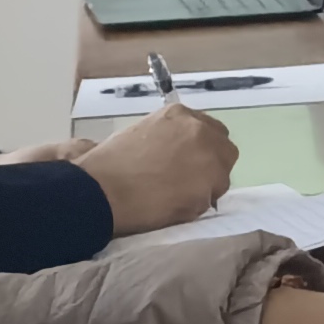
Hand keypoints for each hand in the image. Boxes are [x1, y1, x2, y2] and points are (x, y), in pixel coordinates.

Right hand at [70, 104, 239, 233]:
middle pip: (224, 150)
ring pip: (221, 177)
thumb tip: (174, 154)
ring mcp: (208, 158)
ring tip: (175, 198)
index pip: (209, 129)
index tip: (190, 162)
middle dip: (211, 166)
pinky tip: (172, 208)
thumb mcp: (140, 134)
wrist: (100, 191)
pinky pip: (209, 200)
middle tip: (188, 183)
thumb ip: (166, 139)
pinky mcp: (209, 187)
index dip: (201, 149)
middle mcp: (200, 131)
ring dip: (205, 188)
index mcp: (180, 115)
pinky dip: (196, 207)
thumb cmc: (107, 165)